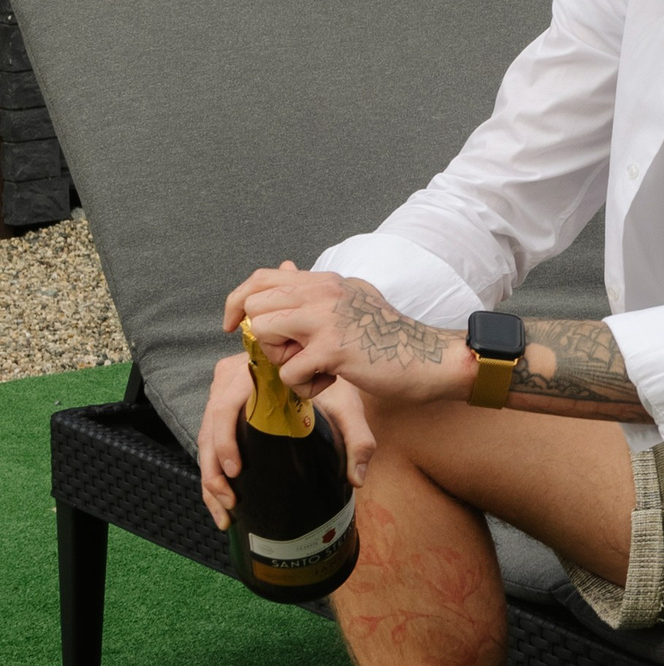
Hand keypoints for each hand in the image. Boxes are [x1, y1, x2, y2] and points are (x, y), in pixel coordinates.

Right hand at [196, 346, 376, 531]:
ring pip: (204, 439)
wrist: (321, 363)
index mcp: (254, 373)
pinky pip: (208, 440)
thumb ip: (357, 438)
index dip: (224, 441)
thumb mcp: (347, 406)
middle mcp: (230, 379)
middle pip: (209, 428)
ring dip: (210, 478)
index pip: (226, 407)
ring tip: (227, 512)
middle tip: (231, 502)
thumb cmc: (332, 384)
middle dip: (214, 471)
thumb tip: (355, 479)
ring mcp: (222, 393)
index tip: (236, 472)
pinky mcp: (221, 408)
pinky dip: (212, 472)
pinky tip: (221, 500)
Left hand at [222, 261, 464, 405]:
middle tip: (293, 354)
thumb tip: (284, 277)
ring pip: (262, 333)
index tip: (233, 326)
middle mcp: (323, 291)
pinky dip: (304, 387)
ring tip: (313, 368)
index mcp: (325, 281)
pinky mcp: (332, 349)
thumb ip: (318, 295)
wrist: (428, 358)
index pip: (261, 277)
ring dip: (281, 361)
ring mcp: (326, 318)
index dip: (238, 302)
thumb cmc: (390, 338)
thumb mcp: (353, 300)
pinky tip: (330, 383)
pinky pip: (288, 372)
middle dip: (264, 339)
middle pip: (255, 306)